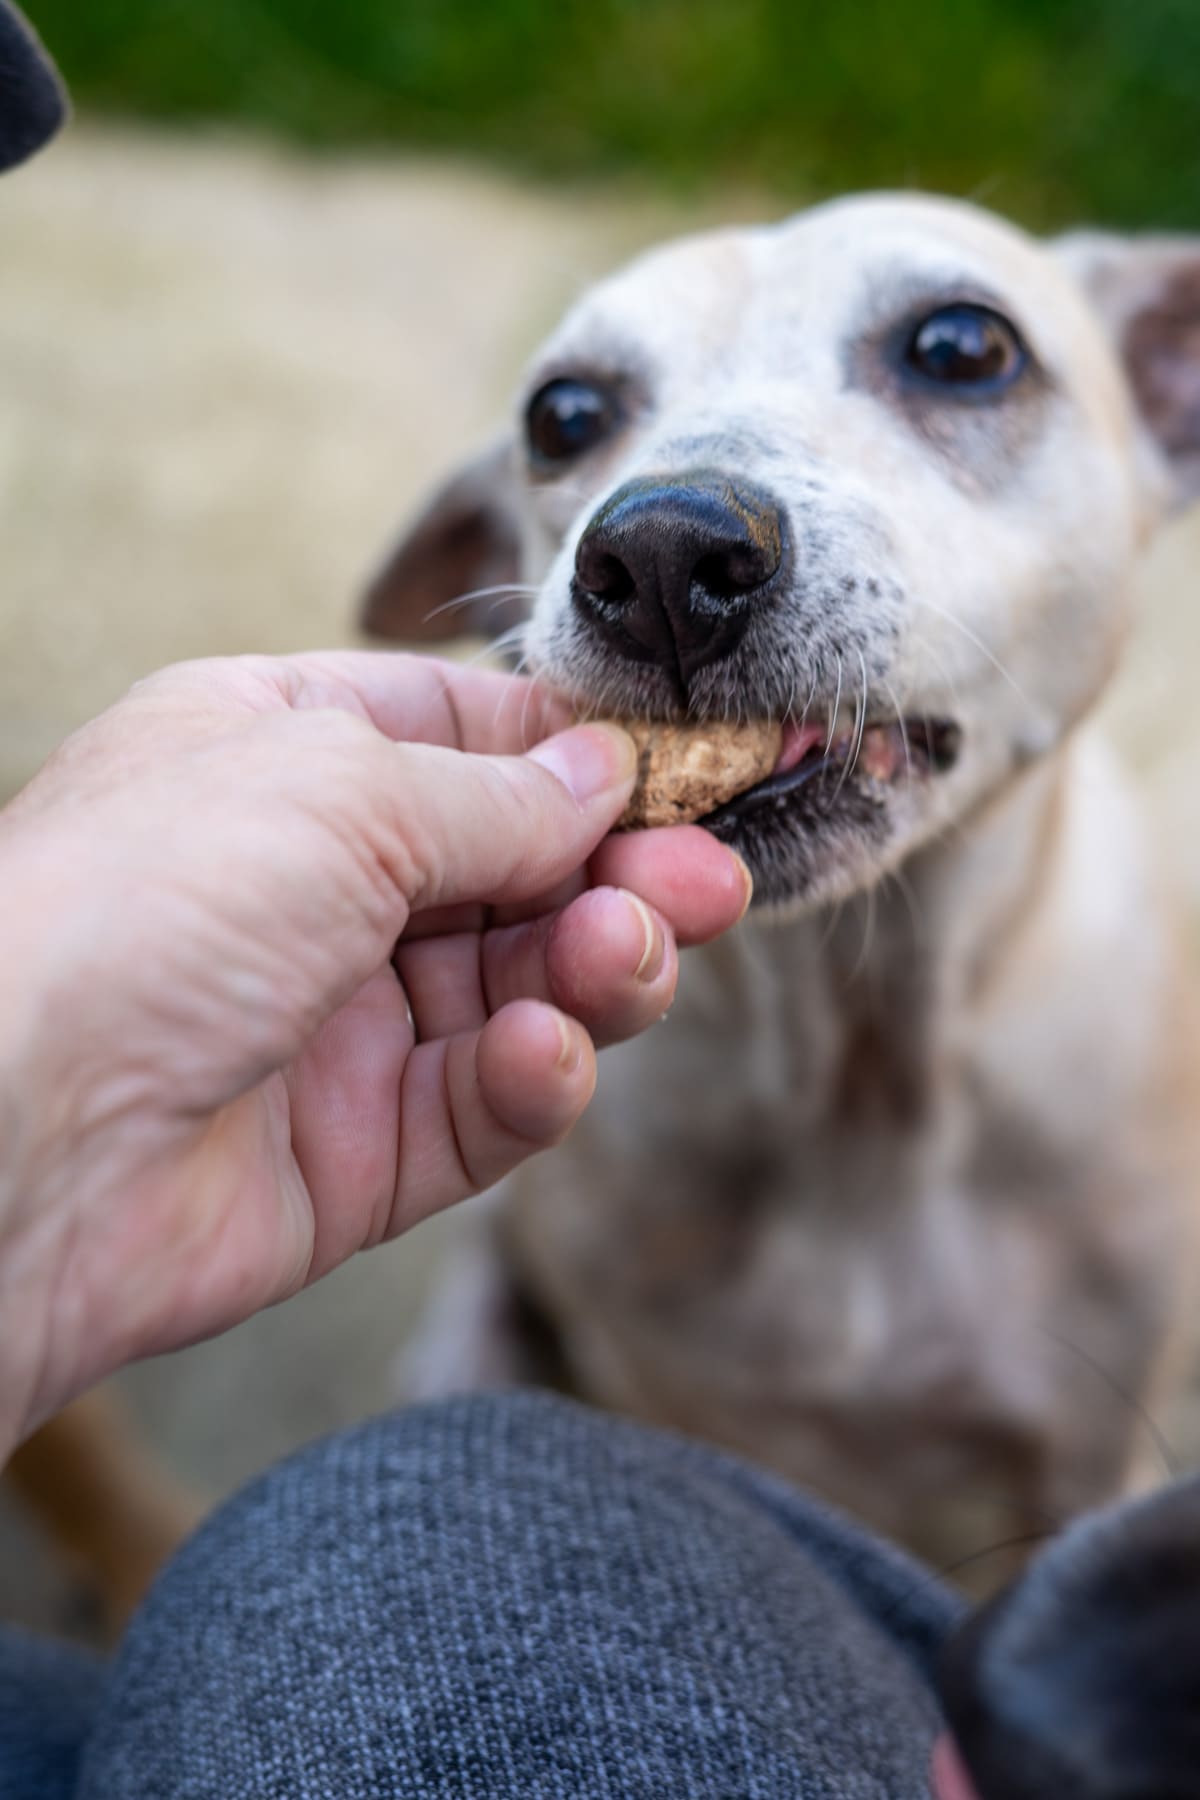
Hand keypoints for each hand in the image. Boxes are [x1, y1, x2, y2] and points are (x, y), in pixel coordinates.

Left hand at [0, 652, 748, 1452]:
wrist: (7, 1136)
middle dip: (618, 870)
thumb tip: (608, 770)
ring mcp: (334, 1021)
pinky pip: (481, 1104)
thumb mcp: (338, 792)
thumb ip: (495, 794)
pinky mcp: (355, 1152)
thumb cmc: (147, 904)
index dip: (582, 754)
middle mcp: (310, 883)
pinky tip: (541, 1056)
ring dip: (595, 968)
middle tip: (709, 880)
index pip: (467, 736)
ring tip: (631, 954)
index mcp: (280, 756)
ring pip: (518, 989)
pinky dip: (531, 1078)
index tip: (690, 768)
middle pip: (514, 870)